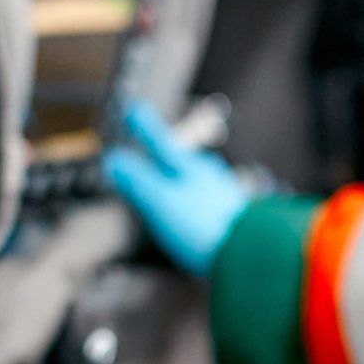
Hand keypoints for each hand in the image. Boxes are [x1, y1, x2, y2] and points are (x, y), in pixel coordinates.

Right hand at [104, 101, 254, 274]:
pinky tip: (198, 218)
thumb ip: (137, 181)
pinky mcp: (235, 224)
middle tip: (157, 148)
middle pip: (184, 163)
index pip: (160, 142)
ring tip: (176, 186)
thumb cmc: (204, 225)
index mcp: (190, 168)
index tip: (134, 110)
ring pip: (200, 184)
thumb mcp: (160, 200)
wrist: (250, 254)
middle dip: (168, 157)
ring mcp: (225, 199)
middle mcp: (211, 178)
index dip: (145, 127)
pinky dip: (198, 207)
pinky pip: (210, 207)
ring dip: (185, 183)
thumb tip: (113, 160)